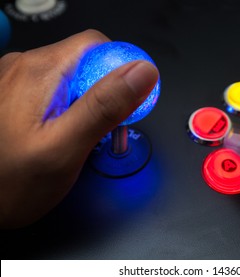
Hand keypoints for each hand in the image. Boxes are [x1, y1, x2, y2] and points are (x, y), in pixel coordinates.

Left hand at [0, 30, 158, 228]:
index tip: (128, 103)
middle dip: (107, 93)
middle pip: (87, 62)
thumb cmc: (8, 183)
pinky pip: (57, 92)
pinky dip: (72, 109)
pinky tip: (66, 133)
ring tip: (84, 137)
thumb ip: (105, 107)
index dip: (122, 71)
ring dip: (90, 104)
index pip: (97, 46)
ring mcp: (18, 82)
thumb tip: (142, 73)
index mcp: (39, 71)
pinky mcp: (17, 97)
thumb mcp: (66, 148)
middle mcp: (24, 68)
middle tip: (104, 130)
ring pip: (73, 78)